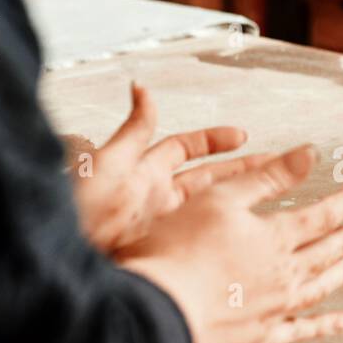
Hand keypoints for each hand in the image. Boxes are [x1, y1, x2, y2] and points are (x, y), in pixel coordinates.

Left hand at [73, 83, 269, 252]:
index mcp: (144, 171)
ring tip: (273, 200)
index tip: (241, 135)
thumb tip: (142, 88)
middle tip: (277, 167)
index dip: (213, 140)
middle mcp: (155, 199)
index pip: (185, 148)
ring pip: (208, 210)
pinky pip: (198, 241)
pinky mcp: (164, 254)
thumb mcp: (110, 160)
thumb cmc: (77, 207)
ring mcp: (161, 228)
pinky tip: (244, 240)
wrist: (65, 255)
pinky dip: (221, 237)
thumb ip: (134, 128)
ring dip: (239, 203)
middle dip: (241, 171)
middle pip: (207, 179)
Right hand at [117, 146, 342, 342]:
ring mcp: (276, 307)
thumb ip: (267, 177)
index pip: (321, 215)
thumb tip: (311, 153)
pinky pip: (304, 329)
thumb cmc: (180, 249)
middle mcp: (284, 273)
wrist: (162, 311)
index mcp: (274, 237)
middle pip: (325, 252)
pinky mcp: (262, 337)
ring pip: (321, 287)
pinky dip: (328, 325)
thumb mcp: (221, 198)